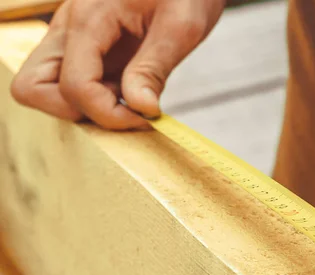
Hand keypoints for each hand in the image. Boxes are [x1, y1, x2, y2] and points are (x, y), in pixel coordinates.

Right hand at [10, 0, 225, 129]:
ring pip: (42, 87)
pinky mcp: (81, 47)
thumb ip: (154, 68)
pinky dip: (92, 97)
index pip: (74, 86)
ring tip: (127, 98)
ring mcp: (69, 38)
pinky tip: (128, 89)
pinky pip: (67, 81)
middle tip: (124, 109)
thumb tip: (139, 108)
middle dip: (78, 111)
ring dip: (82, 105)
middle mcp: (68, 27)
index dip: (108, 114)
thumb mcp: (182, 26)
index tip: (144, 117)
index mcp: (89, 18)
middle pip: (32, 87)